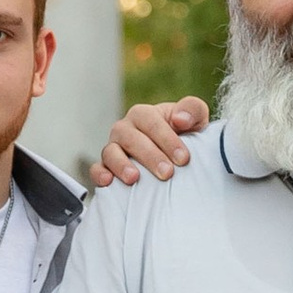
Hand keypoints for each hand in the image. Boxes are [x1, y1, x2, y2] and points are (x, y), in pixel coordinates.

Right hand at [94, 96, 209, 187]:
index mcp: (143, 115)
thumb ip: (192, 110)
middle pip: (131, 138)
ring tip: (134, 178)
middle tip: (167, 173)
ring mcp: (113, 148)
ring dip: (122, 165)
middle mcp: (124, 129)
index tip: (184, 158)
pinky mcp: (105, 167)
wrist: (175, 157)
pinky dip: (99, 174)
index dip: (167, 140)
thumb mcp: (195, 119)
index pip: (151, 122)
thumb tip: (180, 119)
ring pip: (111, 152)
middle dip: (150, 156)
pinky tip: (108, 182)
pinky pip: (96, 169)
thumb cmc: (185, 135)